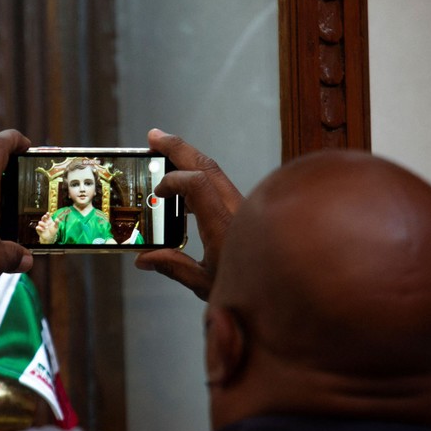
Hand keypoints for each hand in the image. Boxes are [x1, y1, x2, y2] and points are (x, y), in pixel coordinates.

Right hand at [35, 211, 61, 243]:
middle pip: (43, 218)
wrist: (50, 237)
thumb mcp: (56, 227)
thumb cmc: (53, 231)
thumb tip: (57, 219)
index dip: (47, 214)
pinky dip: (40, 228)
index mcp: (49, 220)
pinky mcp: (38, 229)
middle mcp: (45, 222)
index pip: (47, 216)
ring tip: (46, 227)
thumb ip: (57, 223)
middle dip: (44, 217)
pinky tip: (43, 230)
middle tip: (45, 216)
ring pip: (40, 222)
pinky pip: (37, 227)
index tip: (48, 213)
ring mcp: (41, 225)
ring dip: (43, 224)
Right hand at [134, 129, 242, 300]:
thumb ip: (173, 267)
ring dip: (189, 158)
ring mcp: (243, 207)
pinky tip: (185, 185)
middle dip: (178, 148)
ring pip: (215, 172)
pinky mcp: (246, 210)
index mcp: (223, 225)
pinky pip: (220, 184)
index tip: (157, 193)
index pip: (197, 185)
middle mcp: (235, 209)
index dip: (172, 182)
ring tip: (165, 150)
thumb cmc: (249, 293)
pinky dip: (200, 175)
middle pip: (207, 166)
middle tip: (153, 136)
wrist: (287, 292)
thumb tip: (144, 259)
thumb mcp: (204, 283)